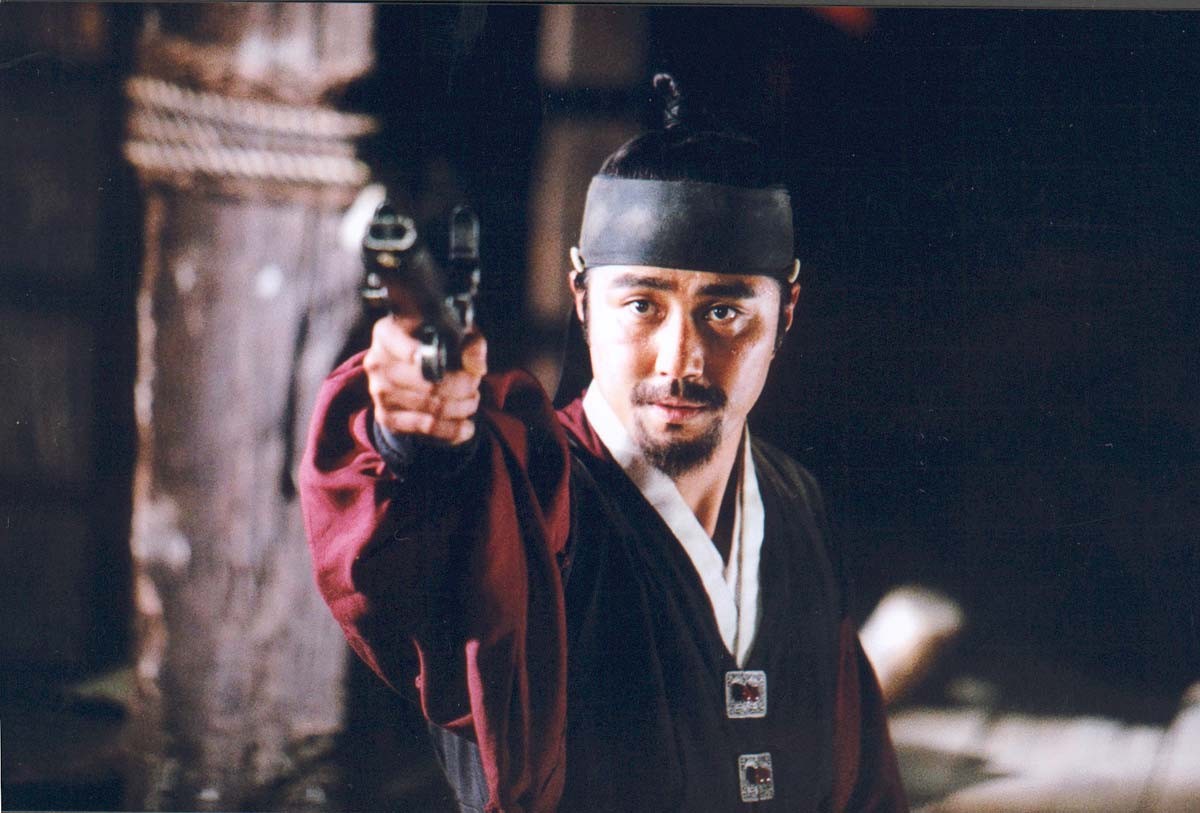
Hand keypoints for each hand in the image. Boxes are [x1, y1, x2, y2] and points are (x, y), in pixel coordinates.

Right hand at [362, 285, 486, 446]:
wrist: (410, 364)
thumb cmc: (436, 340)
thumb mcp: (456, 332)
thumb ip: (471, 344)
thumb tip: (476, 368)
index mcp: (389, 332)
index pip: (413, 351)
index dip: (436, 361)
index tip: (458, 367)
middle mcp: (377, 362)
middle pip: (430, 385)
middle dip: (463, 388)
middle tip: (476, 384)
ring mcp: (378, 392)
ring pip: (432, 408)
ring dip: (462, 408)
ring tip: (473, 400)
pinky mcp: (385, 416)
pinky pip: (426, 428)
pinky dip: (453, 430)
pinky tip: (467, 426)